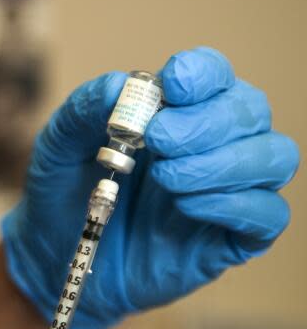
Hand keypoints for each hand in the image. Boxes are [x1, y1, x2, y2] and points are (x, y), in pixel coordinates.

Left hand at [2, 47, 298, 328]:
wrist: (54, 254)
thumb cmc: (63, 191)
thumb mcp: (58, 144)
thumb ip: (84, 108)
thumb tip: (121, 88)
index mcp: (175, 110)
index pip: (215, 75)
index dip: (203, 73)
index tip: (171, 85)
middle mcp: (211, 144)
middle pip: (251, 110)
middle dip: (207, 121)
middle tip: (157, 139)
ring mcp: (226, 191)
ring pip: (273, 157)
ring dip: (223, 161)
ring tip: (165, 176)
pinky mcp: (230, 238)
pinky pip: (269, 215)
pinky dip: (234, 204)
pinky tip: (186, 206)